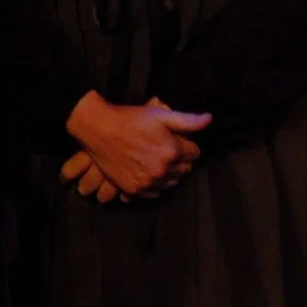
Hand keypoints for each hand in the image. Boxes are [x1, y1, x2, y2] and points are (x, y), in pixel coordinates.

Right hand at [65, 92, 208, 199]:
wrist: (97, 129)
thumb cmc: (129, 119)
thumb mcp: (159, 115)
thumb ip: (187, 120)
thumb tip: (209, 119)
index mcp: (172, 151)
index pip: (194, 153)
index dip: (185, 144)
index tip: (172, 138)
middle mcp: (162, 170)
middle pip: (184, 170)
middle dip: (178, 160)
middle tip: (162, 148)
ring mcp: (147, 182)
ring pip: (170, 182)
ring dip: (166, 173)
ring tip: (152, 159)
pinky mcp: (133, 189)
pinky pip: (153, 192)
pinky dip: (152, 184)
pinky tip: (143, 171)